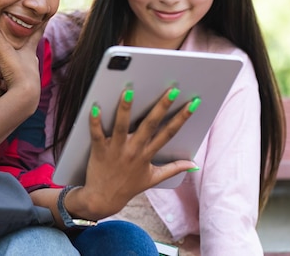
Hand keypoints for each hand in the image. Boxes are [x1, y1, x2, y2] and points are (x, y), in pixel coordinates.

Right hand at [0, 11, 46, 161]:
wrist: (24, 99)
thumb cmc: (18, 73)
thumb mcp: (3, 51)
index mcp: (29, 50)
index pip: (35, 33)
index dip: (39, 25)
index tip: (46, 16)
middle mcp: (28, 62)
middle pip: (9, 55)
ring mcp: (25, 75)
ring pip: (5, 69)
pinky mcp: (20, 87)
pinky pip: (7, 80)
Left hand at [70, 88, 196, 219]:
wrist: (103, 199)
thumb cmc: (128, 187)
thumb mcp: (153, 178)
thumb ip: (173, 169)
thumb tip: (193, 165)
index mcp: (147, 154)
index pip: (168, 133)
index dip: (182, 118)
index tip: (192, 103)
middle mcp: (134, 150)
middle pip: (150, 125)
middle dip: (162, 107)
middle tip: (172, 90)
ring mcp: (116, 150)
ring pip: (122, 126)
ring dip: (125, 109)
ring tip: (129, 91)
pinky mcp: (99, 150)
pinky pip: (97, 134)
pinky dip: (95, 121)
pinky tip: (96, 107)